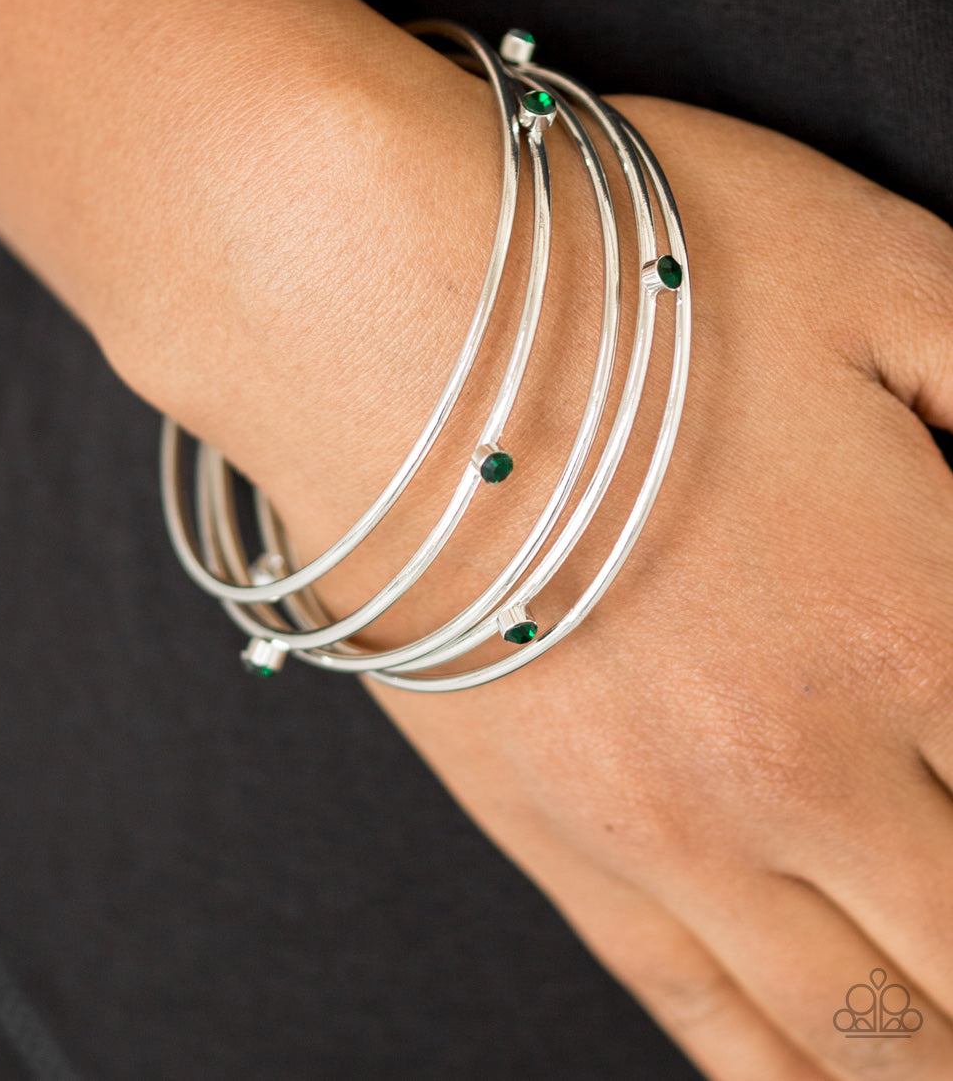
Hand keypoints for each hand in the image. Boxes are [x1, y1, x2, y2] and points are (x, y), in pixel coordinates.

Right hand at [123, 48, 952, 1080]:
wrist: (375, 302)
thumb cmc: (628, 268)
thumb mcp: (889, 276)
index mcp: (923, 617)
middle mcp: (818, 760)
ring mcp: (677, 826)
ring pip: (868, 1032)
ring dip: (932, 1052)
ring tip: (952, 1049)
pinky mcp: (556, 841)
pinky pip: (706, 1023)